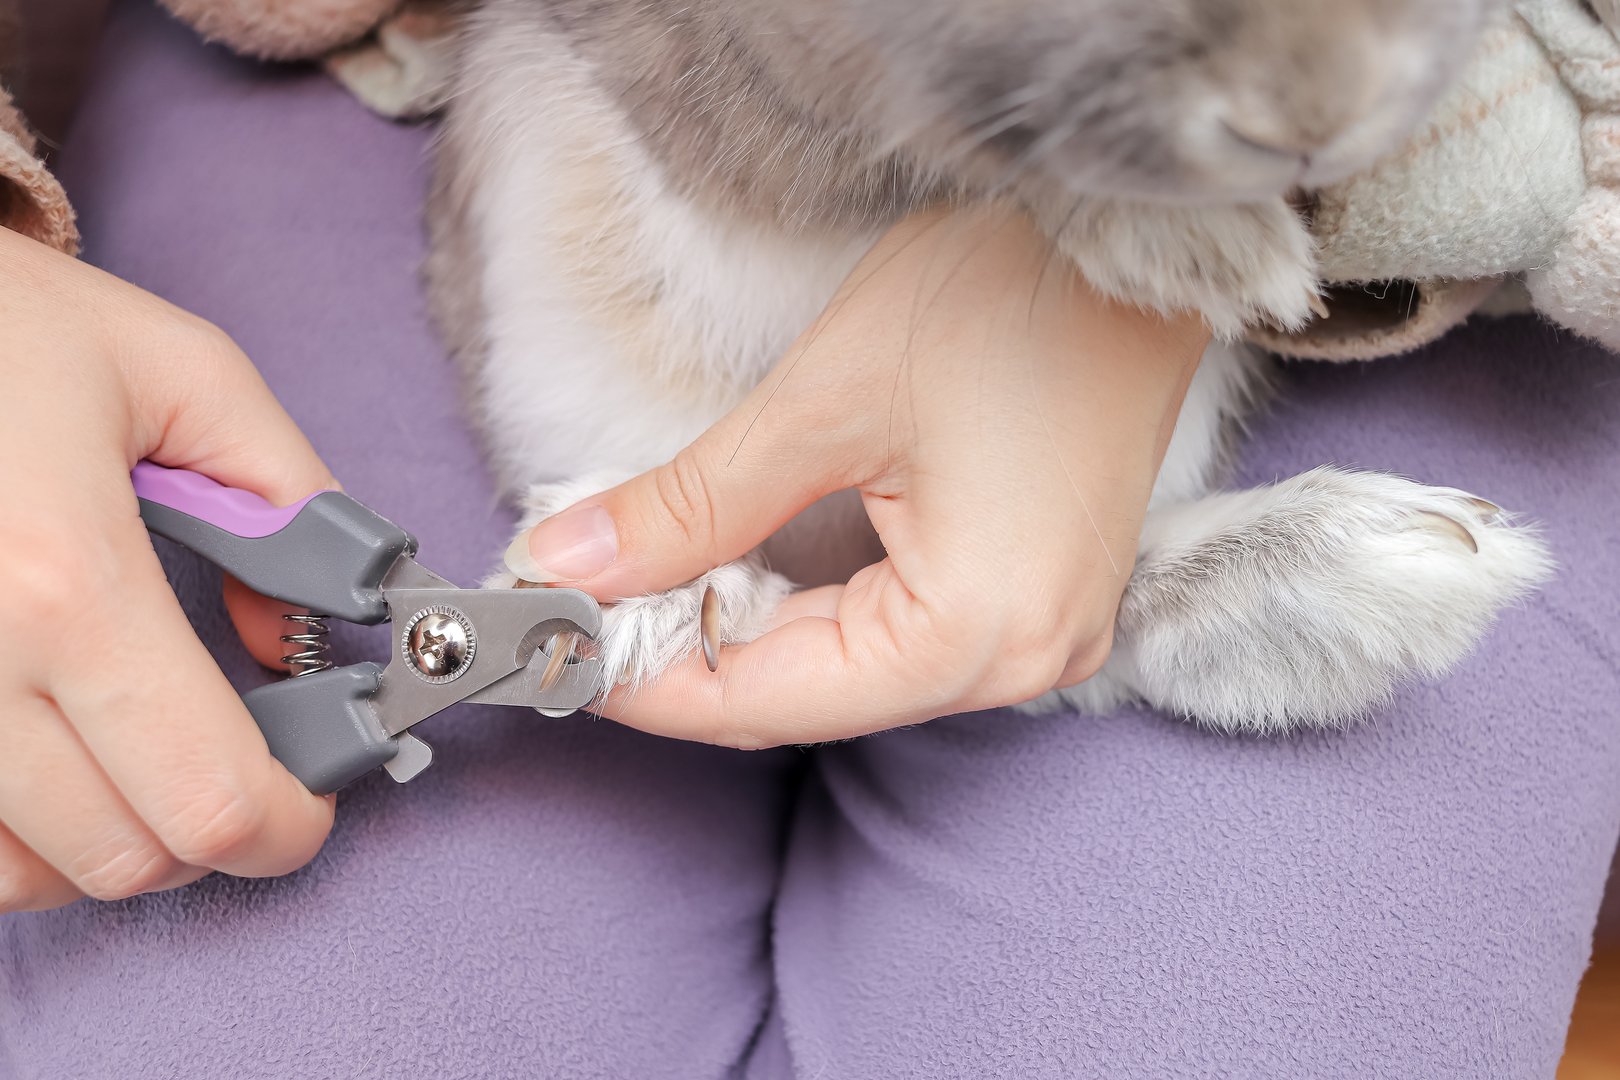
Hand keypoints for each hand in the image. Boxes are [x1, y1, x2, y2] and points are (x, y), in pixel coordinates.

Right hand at [0, 227, 336, 910]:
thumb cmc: (9, 327)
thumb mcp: (187, 374)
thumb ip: (287, 500)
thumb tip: (306, 624)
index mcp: (66, 580)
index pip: (208, 796)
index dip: (288, 823)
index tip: (312, 796)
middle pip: (126, 858)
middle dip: (214, 830)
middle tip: (242, 761)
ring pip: (29, 876)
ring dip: (114, 838)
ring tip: (144, 749)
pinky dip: (25, 832)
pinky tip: (58, 755)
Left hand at [504, 207, 1209, 746]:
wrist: (1127, 241)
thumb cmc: (1006, 299)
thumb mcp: (821, 404)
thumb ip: (688, 505)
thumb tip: (570, 564)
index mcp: (976, 633)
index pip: (768, 699)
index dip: (646, 682)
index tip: (556, 645)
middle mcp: (1020, 662)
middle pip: (809, 697)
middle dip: (687, 655)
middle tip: (582, 606)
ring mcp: (1038, 634)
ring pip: (847, 672)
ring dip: (745, 633)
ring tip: (646, 585)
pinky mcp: (1035, 597)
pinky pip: (896, 638)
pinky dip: (810, 615)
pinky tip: (743, 573)